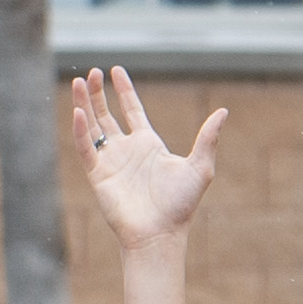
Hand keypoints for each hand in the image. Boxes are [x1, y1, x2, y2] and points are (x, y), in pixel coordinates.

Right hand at [66, 64, 223, 252]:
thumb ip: (208, 138)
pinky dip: (81, 130)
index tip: (115, 70)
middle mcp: (127, 150)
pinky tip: (79, 112)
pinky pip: (85, 148)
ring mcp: (110, 162)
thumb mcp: (200, 167)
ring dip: (85, 104)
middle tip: (93, 72)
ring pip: (92, 126)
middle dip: (98, 93)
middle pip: (107, 114)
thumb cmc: (181, 205)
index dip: (124, 90)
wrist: (161, 233)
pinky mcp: (98, 175)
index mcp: (149, 145)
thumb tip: (223, 112)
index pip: (132, 110)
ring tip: (79, 82)